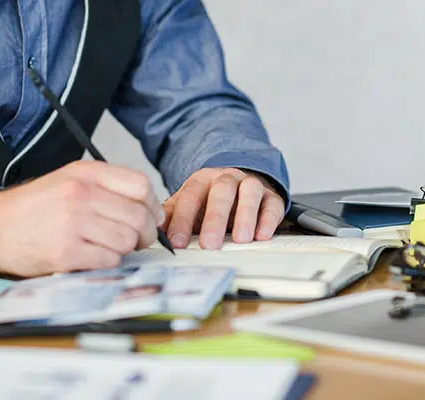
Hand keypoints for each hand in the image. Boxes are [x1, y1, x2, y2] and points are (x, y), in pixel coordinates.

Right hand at [0, 161, 161, 276]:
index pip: (141, 185)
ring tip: (106, 246)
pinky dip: (106, 262)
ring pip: (127, 240)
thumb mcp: (69, 180)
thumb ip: (108, 187)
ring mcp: (73, 224)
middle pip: (139, 216)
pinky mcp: (65, 253)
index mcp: (86, 174)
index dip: (152, 205)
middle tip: (135, 240)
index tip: (150, 216)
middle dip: (144, 233)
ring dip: (123, 249)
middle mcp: (81, 195)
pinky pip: (109, 261)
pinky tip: (91, 257)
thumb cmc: (35, 207)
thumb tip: (150, 209)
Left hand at [162, 168, 284, 249]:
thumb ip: (171, 217)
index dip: (184, 218)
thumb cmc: (209, 202)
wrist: (238, 185)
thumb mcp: (187, 206)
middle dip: (215, 218)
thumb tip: (152, 233)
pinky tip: (262, 235)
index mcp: (203, 180)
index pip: (191, 194)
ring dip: (246, 215)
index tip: (178, 242)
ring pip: (250, 191)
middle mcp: (228, 178)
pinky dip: (268, 219)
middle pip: (222, 191)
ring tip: (241, 239)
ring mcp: (251, 185)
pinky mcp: (271, 196)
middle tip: (210, 244)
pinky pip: (272, 203)